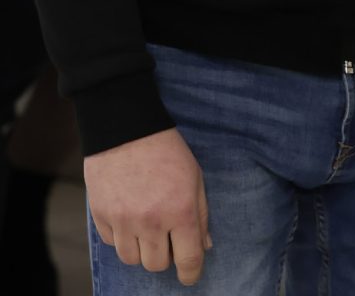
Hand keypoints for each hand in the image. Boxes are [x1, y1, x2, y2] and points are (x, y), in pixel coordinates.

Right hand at [85, 127, 210, 286]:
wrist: (126, 128)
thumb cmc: (166, 151)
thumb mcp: (194, 177)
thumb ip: (201, 214)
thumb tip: (203, 247)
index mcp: (181, 211)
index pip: (188, 260)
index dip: (191, 274)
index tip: (190, 276)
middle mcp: (152, 221)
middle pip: (156, 265)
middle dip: (164, 255)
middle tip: (166, 236)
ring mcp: (124, 220)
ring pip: (132, 260)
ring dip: (141, 248)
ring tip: (145, 225)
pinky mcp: (102, 216)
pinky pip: (112, 243)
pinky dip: (121, 236)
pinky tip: (127, 213)